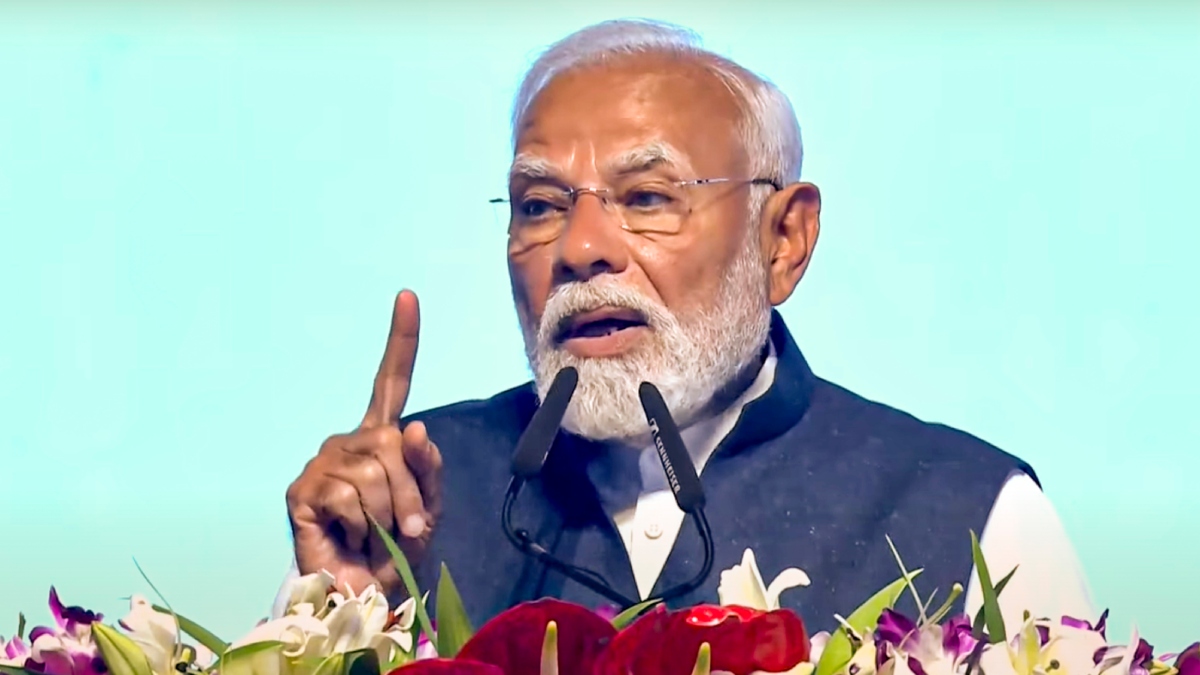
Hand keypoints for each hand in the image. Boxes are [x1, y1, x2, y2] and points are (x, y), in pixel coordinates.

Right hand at [286, 290, 442, 599]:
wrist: (363, 591)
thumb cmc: (394, 548)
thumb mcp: (426, 507)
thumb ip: (427, 467)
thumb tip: (414, 427)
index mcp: (381, 437)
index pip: (392, 380)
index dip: (401, 339)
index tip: (407, 295)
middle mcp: (349, 440)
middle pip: (393, 443)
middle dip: (409, 494)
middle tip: (404, 529)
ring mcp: (323, 461)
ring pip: (374, 472)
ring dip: (386, 515)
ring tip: (373, 535)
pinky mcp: (302, 489)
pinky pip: (348, 495)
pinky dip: (359, 525)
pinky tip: (348, 536)